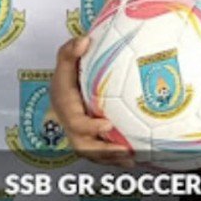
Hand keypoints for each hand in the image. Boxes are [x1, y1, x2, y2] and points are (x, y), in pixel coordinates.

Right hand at [50, 36, 134, 167]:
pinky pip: (100, 151)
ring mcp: (78, 133)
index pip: (74, 121)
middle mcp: (70, 123)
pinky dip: (114, 156)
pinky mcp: (89, 136)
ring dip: (111, 159)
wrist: (65, 82)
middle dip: (103, 152)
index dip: (89, 127)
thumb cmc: (69, 68)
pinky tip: (136, 155)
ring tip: (134, 159)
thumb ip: (71, 49)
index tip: (108, 125)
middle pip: (82, 145)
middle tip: (126, 151)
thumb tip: (84, 41)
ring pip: (92, 152)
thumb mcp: (66, 56)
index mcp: (64, 105)